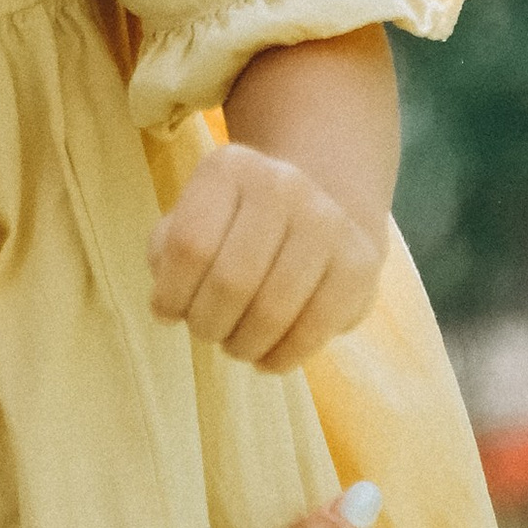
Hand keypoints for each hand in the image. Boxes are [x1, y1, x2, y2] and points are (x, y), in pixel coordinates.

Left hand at [150, 143, 384, 369]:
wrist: (320, 206)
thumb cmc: (236, 225)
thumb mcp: (192, 219)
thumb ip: (168, 253)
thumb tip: (170, 302)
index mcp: (229, 168)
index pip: (189, 244)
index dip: (171, 293)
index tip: (167, 313)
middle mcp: (282, 185)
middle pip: (231, 280)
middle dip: (208, 323)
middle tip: (206, 332)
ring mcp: (327, 220)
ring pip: (273, 309)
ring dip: (243, 343)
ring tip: (235, 345)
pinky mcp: (360, 262)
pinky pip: (316, 327)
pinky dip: (283, 356)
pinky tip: (267, 359)